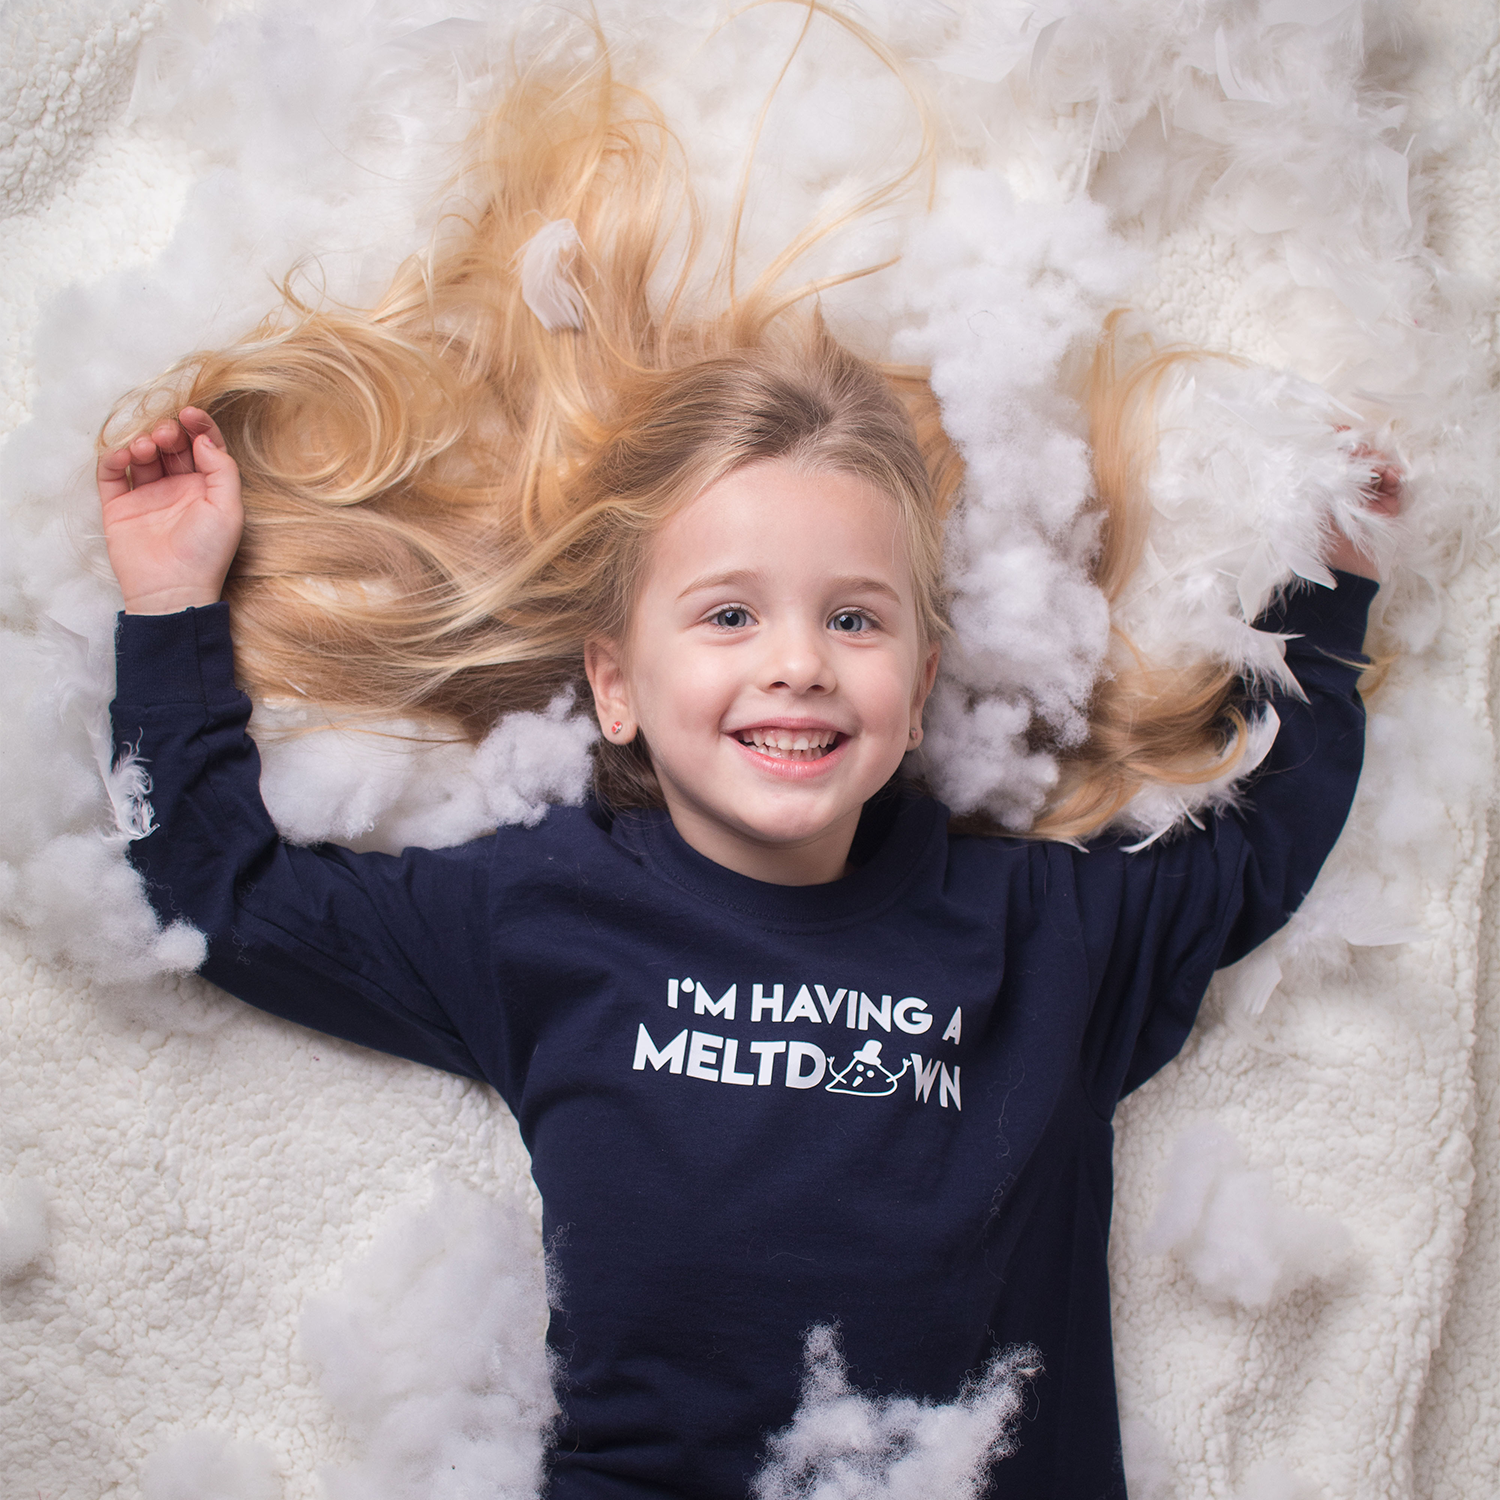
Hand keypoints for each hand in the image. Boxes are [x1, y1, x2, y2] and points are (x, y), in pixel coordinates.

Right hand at [97, 407, 243, 613]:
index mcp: (207, 487)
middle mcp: (177, 488)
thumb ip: (223, 469)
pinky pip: (111, 474)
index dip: (197, 425)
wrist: (173, 589)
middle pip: (171, 446)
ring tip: (147, 448)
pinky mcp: (119, 506)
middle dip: (168, 431)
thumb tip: (204, 438)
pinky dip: (115, 457)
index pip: (202, 445)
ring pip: (141, 454)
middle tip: (166, 434)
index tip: (189, 413)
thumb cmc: (207, 553)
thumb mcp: (229, 509)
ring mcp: (147, 495)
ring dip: (142, 441)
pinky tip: (125, 456)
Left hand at [1324, 443, 1401, 580]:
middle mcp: (1339, 489)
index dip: (1333, 440)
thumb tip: (1329, 447)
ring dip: (1376, 460)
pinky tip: (1389, 475)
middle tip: (1357, 452)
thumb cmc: (1313, 541)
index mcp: (1315, 488)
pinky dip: (1392, 474)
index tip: (1337, 432)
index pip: (1325, 455)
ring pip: (1375, 465)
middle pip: (1353, 456)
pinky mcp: (1386, 507)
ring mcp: (1364, 497)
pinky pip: (1392, 482)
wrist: (1339, 573)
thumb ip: (1314, 475)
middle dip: (1357, 448)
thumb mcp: (1305, 504)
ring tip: (1374, 466)